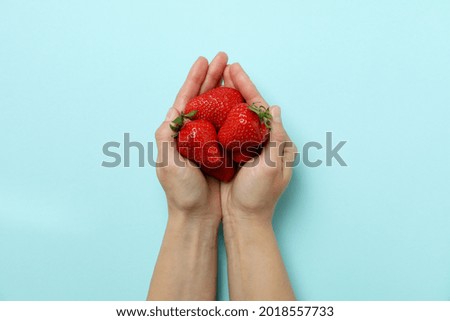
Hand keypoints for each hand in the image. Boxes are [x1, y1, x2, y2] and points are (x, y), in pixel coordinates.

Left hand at [148, 53, 228, 299]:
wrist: (197, 215)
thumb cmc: (181, 192)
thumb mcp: (168, 164)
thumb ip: (167, 138)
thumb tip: (172, 114)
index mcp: (176, 133)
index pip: (185, 99)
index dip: (195, 79)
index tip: (204, 61)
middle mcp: (191, 134)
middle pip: (202, 98)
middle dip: (212, 77)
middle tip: (223, 58)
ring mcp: (207, 141)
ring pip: (216, 108)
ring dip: (224, 89)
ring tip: (233, 72)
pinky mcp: (220, 150)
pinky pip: (228, 125)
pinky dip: (234, 110)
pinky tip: (242, 100)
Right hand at [221, 63, 296, 222]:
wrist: (244, 219)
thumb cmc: (259, 196)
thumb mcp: (272, 166)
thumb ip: (276, 137)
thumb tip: (274, 109)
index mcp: (274, 141)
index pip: (258, 107)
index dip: (247, 86)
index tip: (235, 69)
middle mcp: (260, 141)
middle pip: (245, 107)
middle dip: (234, 86)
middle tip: (222, 66)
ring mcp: (244, 148)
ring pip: (232, 115)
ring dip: (223, 97)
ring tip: (213, 79)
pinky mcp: (230, 155)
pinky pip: (222, 130)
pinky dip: (215, 115)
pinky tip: (205, 105)